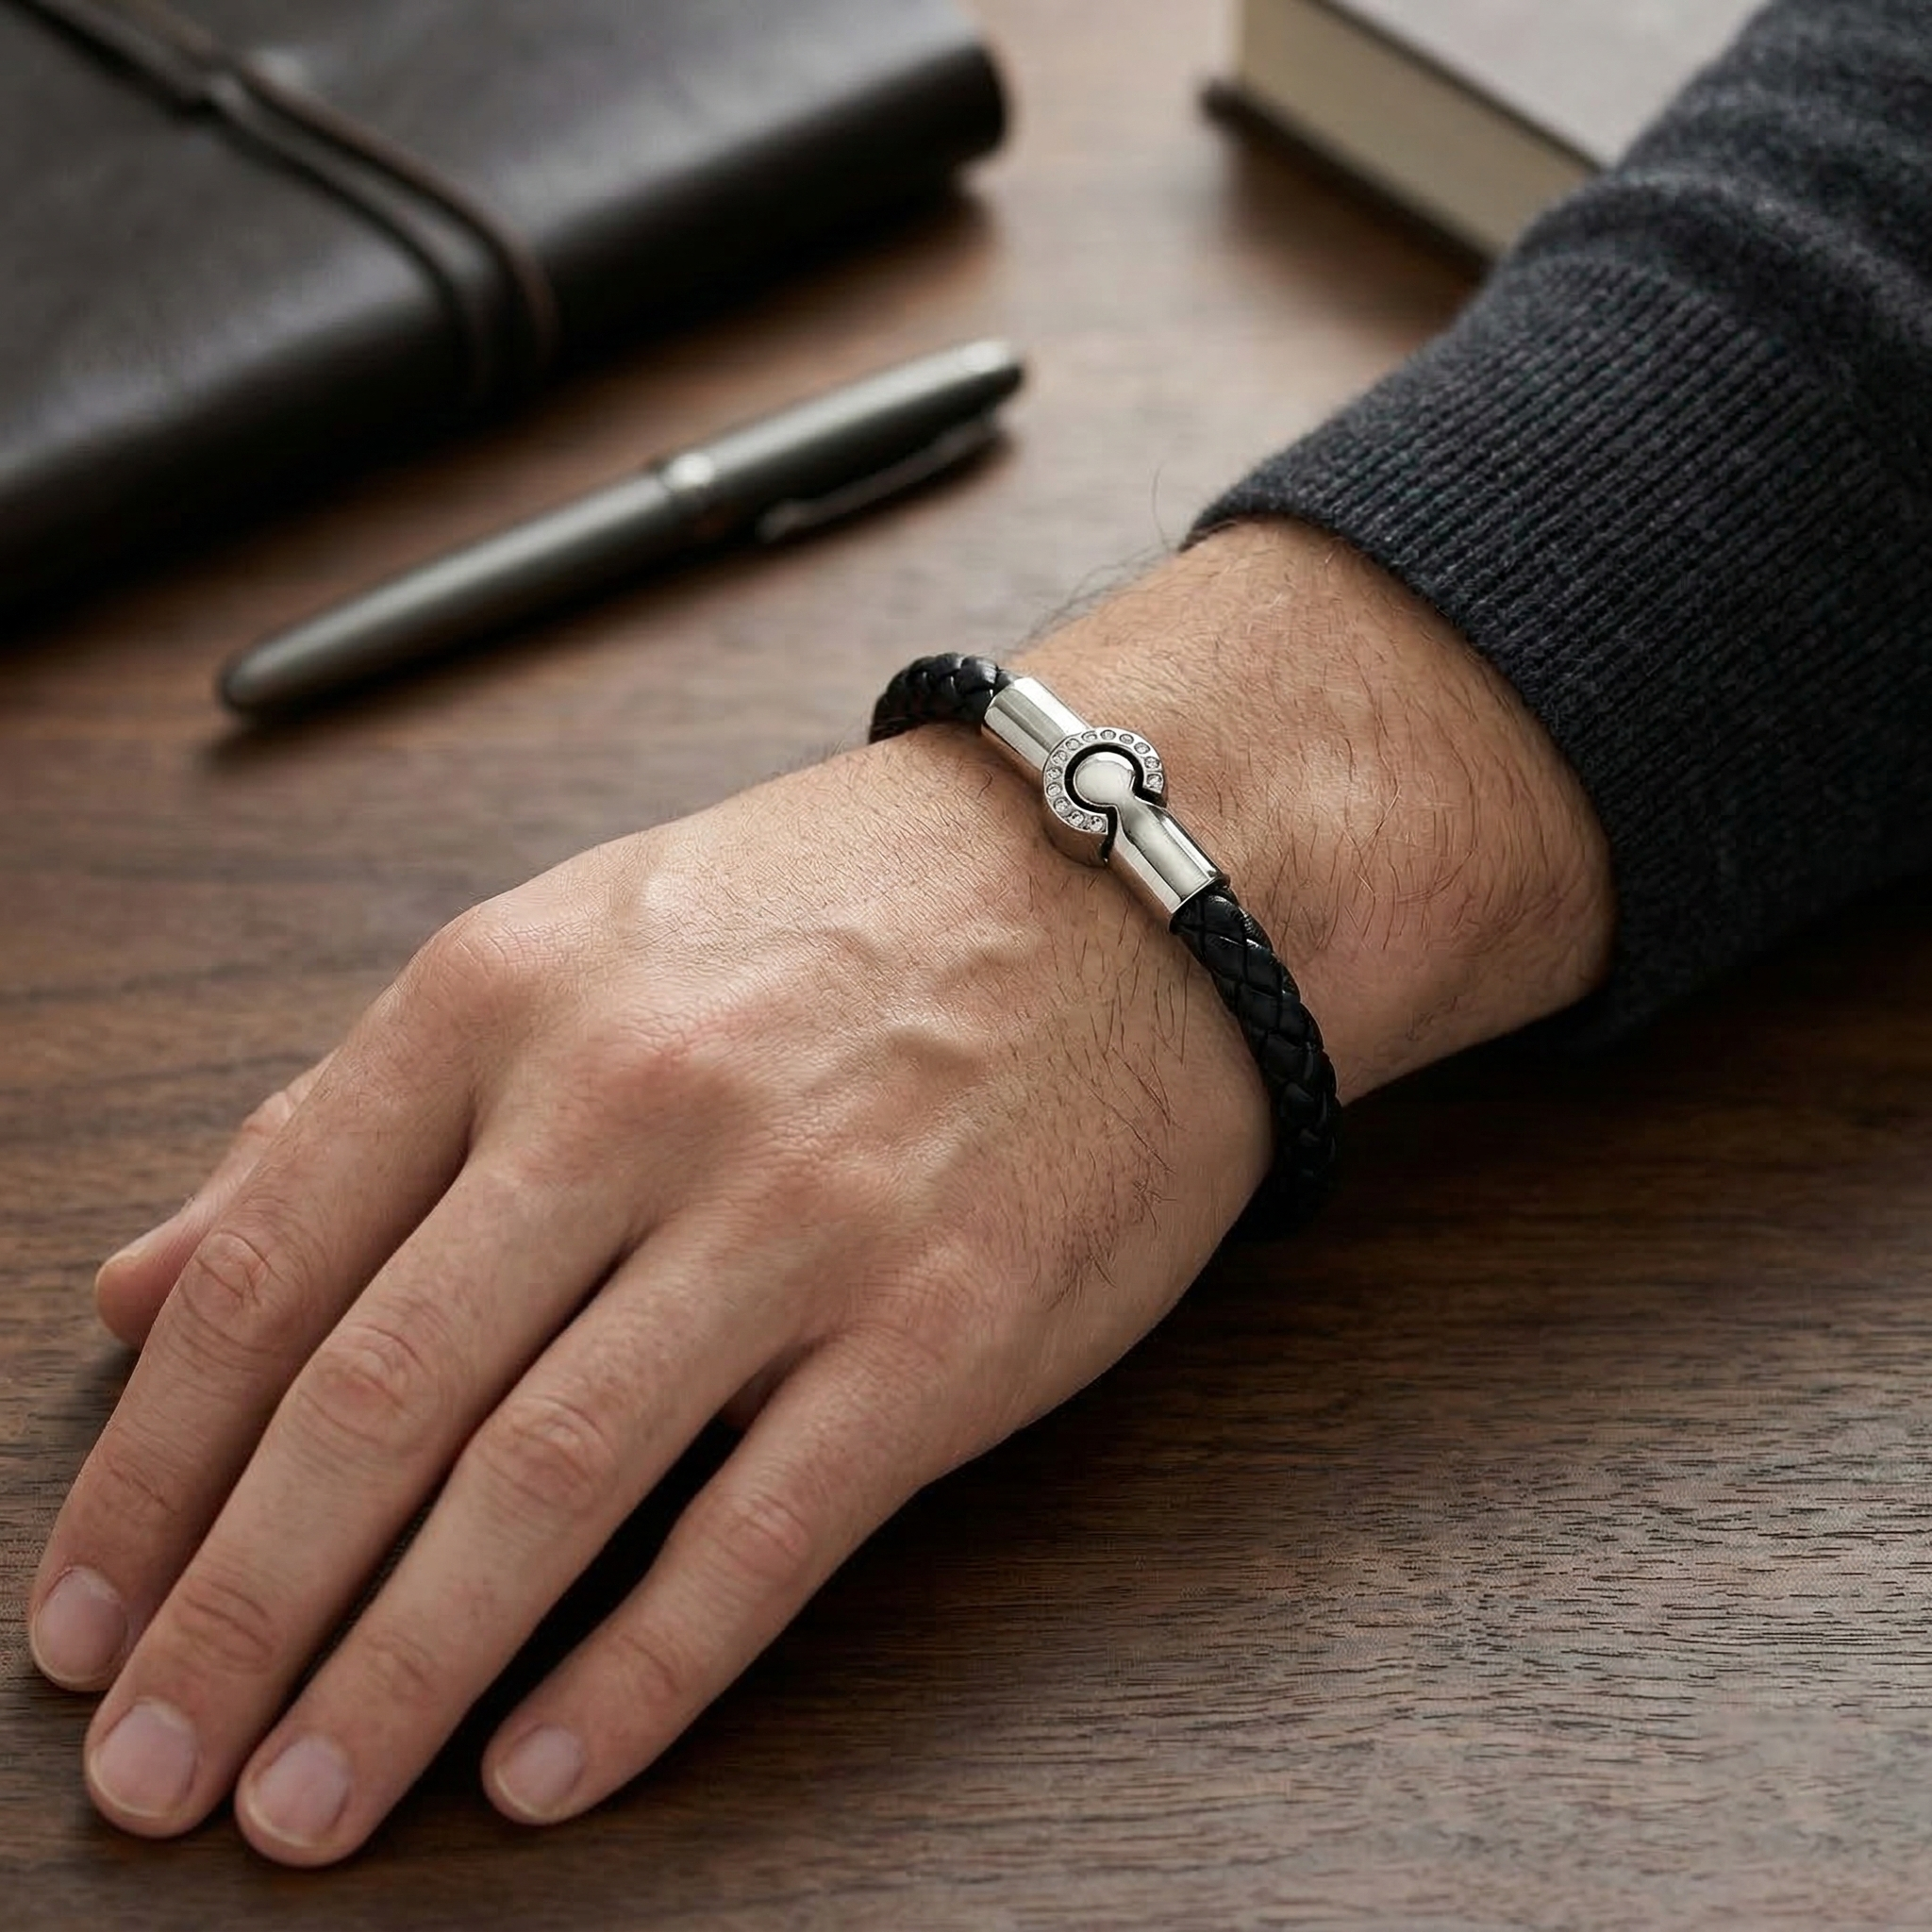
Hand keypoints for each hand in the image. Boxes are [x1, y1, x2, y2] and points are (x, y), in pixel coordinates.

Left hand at [27, 525, 1612, 1865]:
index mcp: (511, 994)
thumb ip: (352, 1118)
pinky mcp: (943, 1324)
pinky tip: (545, 1767)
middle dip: (241, 1608)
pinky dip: (641, 1670)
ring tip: (301, 1802)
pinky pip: (764, 1530)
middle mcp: (635, 1099)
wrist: (1117, 885)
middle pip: (382, 1394)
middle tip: (156, 1767)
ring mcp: (798, 1216)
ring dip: (400, 1669)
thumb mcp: (569, 949)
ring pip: (548, 1478)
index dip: (152, 1472)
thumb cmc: (837, 915)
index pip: (272, 1267)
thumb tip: (146, 1282)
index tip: (86, 1617)